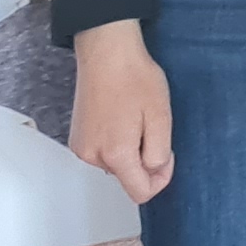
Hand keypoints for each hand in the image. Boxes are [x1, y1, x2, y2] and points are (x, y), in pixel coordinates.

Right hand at [69, 20, 174, 202]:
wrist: (106, 53)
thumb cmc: (135, 79)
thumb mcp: (161, 117)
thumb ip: (159, 153)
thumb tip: (154, 172)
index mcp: (115, 154)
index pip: (139, 192)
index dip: (161, 179)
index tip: (167, 155)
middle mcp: (93, 156)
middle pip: (127, 176)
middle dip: (145, 159)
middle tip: (151, 126)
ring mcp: (81, 147)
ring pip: (116, 164)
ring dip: (130, 149)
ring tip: (134, 117)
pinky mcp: (77, 138)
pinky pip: (104, 151)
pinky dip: (116, 142)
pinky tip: (120, 116)